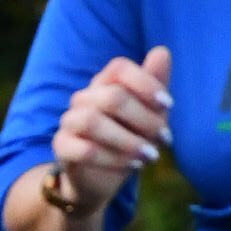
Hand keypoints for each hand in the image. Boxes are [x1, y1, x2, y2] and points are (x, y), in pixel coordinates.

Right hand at [50, 46, 173, 213]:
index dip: (146, 83)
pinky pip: (84, 149)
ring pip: (93, 122)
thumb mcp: (148, 116)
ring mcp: (69, 121)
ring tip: (151, 156)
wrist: (101, 179)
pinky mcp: (62, 147)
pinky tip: (133, 166)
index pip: (119, 68)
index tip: (168, 105)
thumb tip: (163, 51)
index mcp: (104, 84)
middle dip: (144, 119)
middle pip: (112, 97)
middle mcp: (84, 98)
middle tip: (166, 139)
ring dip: (129, 141)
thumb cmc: (128, 141)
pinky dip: (112, 159)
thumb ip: (154, 86)